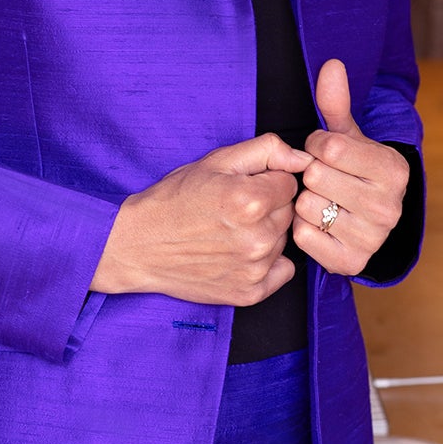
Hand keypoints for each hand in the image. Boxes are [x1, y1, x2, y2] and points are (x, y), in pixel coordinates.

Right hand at [92, 132, 312, 305]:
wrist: (138, 244)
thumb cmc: (173, 200)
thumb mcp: (215, 161)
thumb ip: (266, 150)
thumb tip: (303, 158)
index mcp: (251, 200)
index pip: (289, 182)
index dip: (265, 181)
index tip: (241, 187)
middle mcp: (257, 238)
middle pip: (288, 212)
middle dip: (268, 206)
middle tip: (232, 210)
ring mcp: (254, 269)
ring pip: (283, 240)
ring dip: (265, 233)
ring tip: (230, 232)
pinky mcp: (249, 293)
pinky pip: (282, 271)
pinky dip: (267, 263)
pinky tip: (238, 254)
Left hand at [292, 59, 408, 274]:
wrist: (367, 218)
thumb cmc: (353, 168)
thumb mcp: (347, 134)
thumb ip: (336, 103)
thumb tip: (330, 64)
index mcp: (395, 170)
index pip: (329, 147)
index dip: (316, 145)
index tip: (325, 151)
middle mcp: (390, 207)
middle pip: (316, 177)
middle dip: (310, 173)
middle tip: (322, 179)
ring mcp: (373, 238)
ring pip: (307, 208)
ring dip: (304, 201)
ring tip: (320, 199)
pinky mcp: (351, 263)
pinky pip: (303, 238)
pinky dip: (301, 229)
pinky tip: (317, 223)